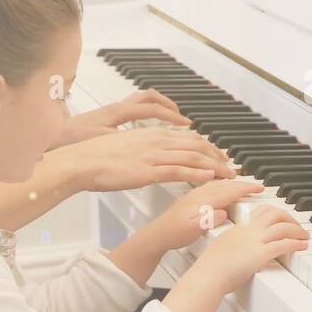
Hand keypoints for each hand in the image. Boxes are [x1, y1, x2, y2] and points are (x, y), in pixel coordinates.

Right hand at [49, 127, 234, 192]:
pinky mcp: (147, 170)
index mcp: (152, 134)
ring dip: (214, 166)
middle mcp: (156, 141)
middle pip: (197, 145)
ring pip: (192, 157)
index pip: (189, 137)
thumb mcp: (128, 146)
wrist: (81, 161)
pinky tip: (208, 177)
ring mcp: (153, 155)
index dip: (208, 146)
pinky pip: (178, 170)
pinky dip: (196, 173)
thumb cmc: (98, 157)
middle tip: (230, 166)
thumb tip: (156, 155)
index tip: (219, 155)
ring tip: (227, 174)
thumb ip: (145, 148)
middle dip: (217, 156)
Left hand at [52, 90, 190, 147]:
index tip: (185, 124)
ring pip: (140, 100)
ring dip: (157, 106)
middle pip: (149, 97)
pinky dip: (145, 113)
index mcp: (118, 112)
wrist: (51, 140)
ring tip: (168, 117)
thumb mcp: (103, 142)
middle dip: (168, 106)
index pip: (152, 108)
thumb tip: (147, 144)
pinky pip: (132, 109)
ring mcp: (111, 111)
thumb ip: (126, 142)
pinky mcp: (106, 117)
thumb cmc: (72, 141)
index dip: (172, 116)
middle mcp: (116, 107)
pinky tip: (146, 126)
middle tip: (181, 118)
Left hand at [147, 180, 264, 250]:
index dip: (246, 188)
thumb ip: (210, 219)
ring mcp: (195, 194)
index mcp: (203, 200)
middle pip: (226, 183)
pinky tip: (222, 185)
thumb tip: (223, 212)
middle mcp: (200, 194)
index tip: (259, 187)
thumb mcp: (194, 230)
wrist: (158, 234)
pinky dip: (222, 182)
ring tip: (244, 183)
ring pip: (219, 182)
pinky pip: (211, 184)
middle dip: (243, 182)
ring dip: (233, 181)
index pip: (230, 190)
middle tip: (257, 185)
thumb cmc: (174, 234)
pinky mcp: (192, 197)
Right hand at [189, 206, 308, 292]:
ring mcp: (255, 241)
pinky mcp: (261, 254)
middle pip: (275, 214)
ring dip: (297, 230)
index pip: (260, 212)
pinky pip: (284, 244)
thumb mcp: (222, 249)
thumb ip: (234, 246)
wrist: (208, 275)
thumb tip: (239, 253)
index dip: (274, 213)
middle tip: (297, 226)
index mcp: (239, 229)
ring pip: (282, 227)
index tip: (281, 218)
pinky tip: (302, 246)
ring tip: (305, 236)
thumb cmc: (211, 268)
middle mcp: (249, 231)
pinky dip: (296, 243)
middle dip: (289, 218)